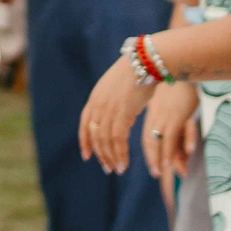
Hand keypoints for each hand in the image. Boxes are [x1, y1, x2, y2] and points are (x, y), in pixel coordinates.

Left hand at [78, 53, 149, 172]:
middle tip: (107, 168)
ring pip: (105, 140)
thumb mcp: (119, 89)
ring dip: (111, 157)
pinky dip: (120, 154)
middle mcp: (98, 104)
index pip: (84, 123)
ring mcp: (109, 109)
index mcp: (95, 98)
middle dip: (100, 154)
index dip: (85, 141)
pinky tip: (124, 163)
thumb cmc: (139, 72)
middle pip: (95, 136)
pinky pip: (118, 140)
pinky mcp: (122, 112)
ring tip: (117, 169)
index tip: (87, 156)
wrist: (146, 61)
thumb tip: (124, 120)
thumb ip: (116, 105)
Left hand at [143, 81, 201, 182]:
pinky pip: (178, 129)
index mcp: (152, 115)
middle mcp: (157, 116)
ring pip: (163, 137)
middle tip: (156, 174)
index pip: (145, 138)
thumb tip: (173, 145)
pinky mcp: (179, 110)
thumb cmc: (175, 86)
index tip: (150, 170)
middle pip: (151, 141)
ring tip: (164, 170)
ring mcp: (167, 114)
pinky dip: (183, 140)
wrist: (176, 64)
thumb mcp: (170, 106)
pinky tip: (188, 152)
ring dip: (163, 155)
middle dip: (152, 158)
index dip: (146, 154)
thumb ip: (172, 128)